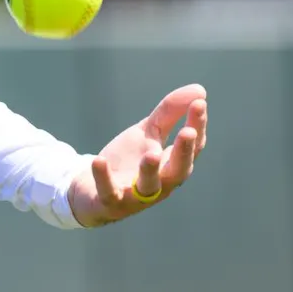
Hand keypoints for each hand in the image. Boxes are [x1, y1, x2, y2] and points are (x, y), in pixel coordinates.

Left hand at [67, 84, 207, 227]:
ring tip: (151, 155)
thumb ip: (170, 113)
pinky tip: (100, 160)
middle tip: (189, 132)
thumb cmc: (129, 160)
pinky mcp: (110, 202)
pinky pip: (109, 193)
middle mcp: (160, 183)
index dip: (197, 125)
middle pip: (178, 170)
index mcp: (172, 164)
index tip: (200, 103)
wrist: (92, 189)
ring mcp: (136, 195)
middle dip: (184, 152)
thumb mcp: (148, 133)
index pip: (191, 146)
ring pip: (148, 186)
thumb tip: (200, 90)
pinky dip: (104, 178)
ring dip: (150, 170)